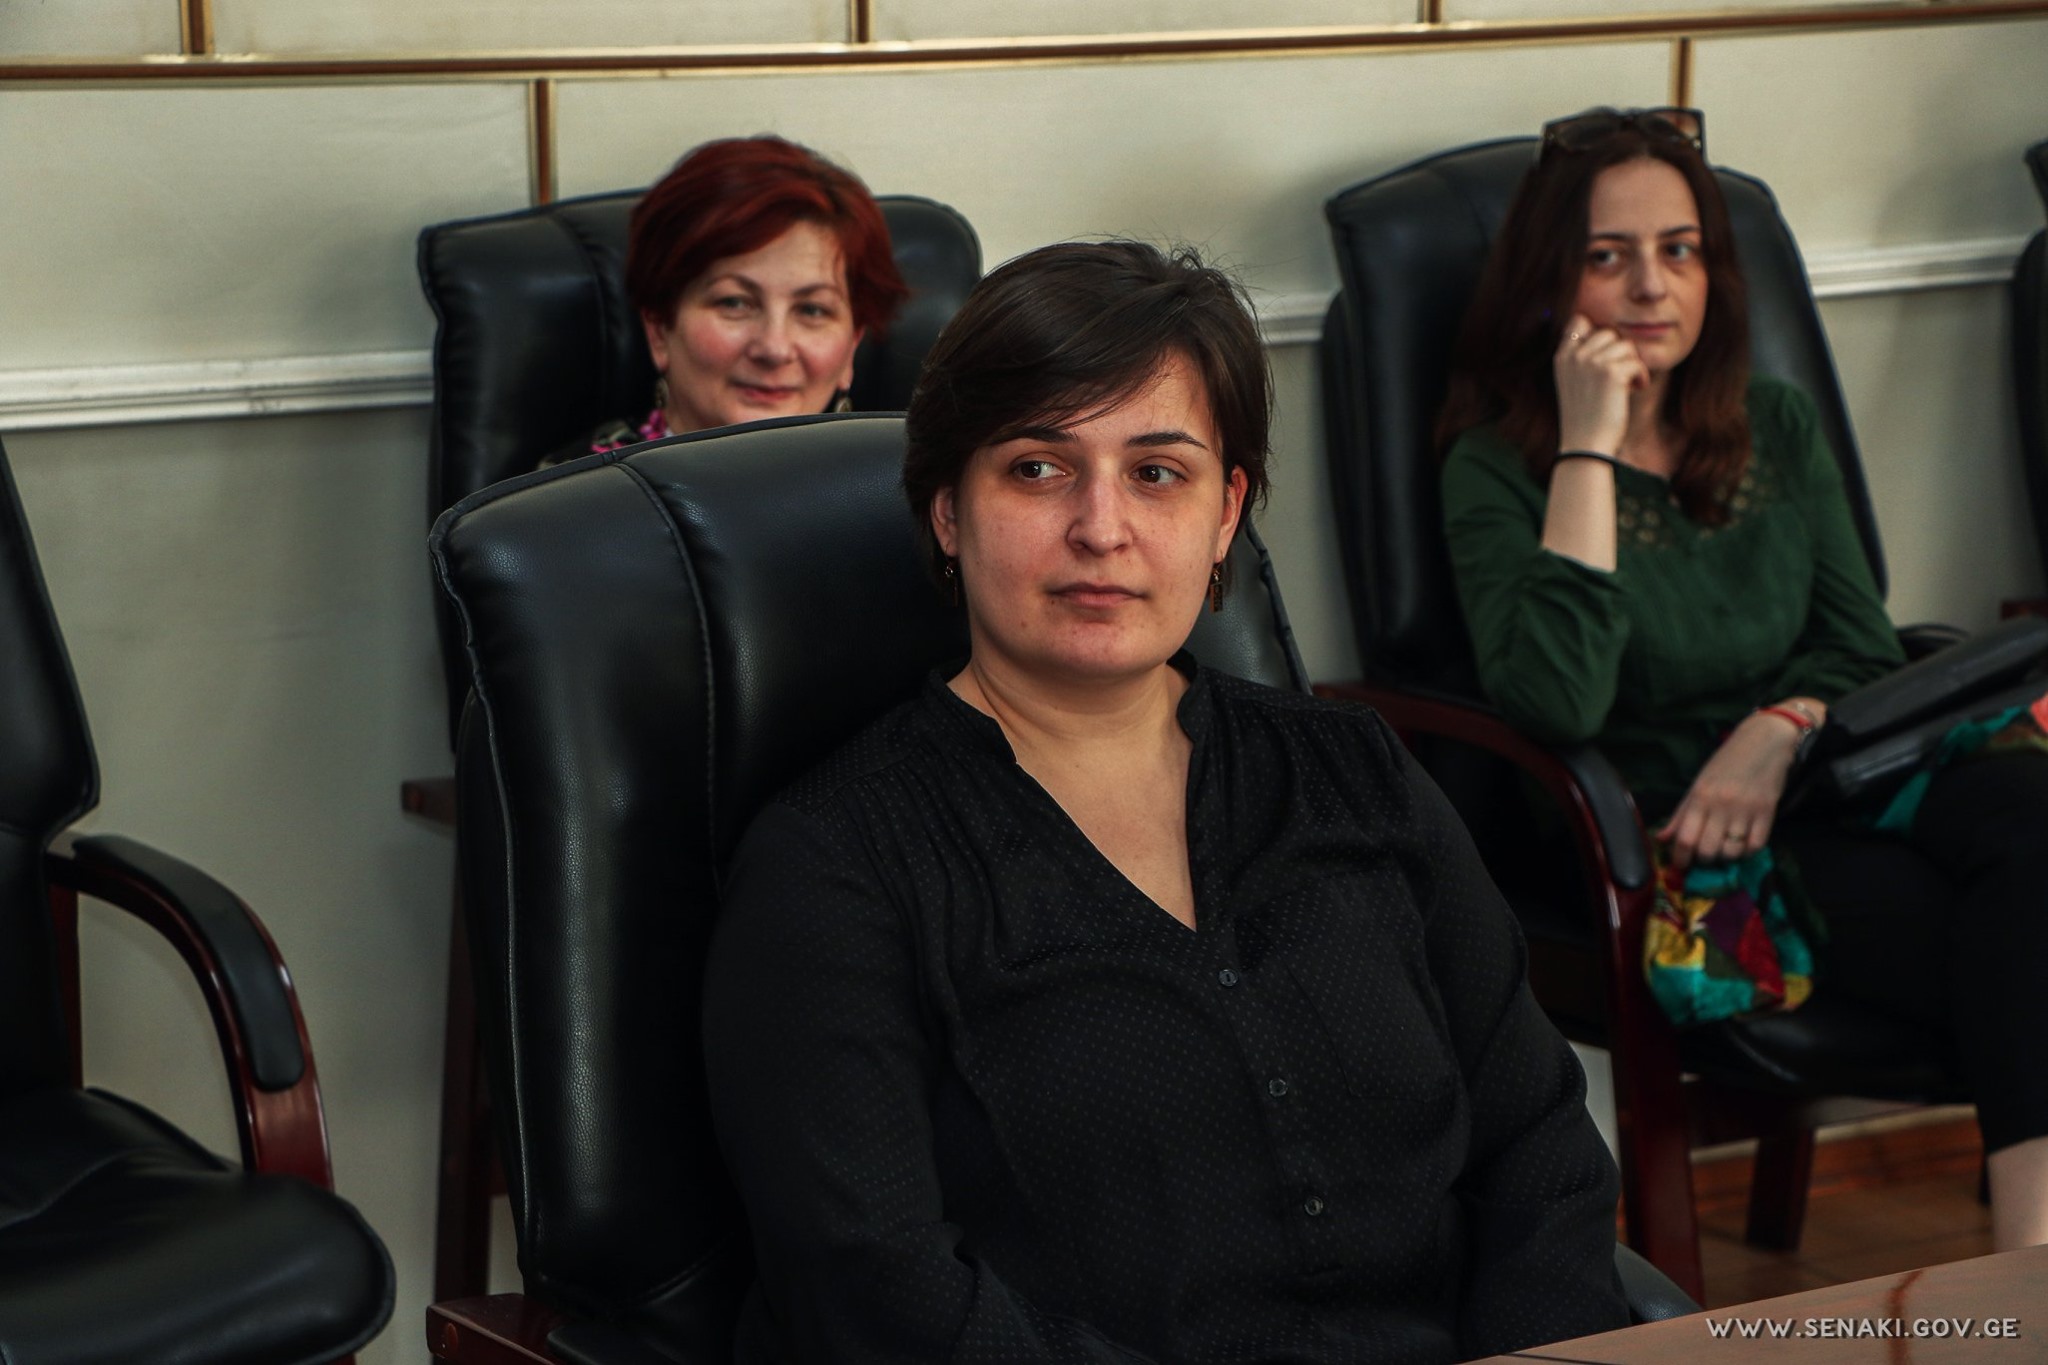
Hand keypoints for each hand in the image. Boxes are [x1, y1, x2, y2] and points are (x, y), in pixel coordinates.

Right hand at [1553, 312, 1647, 456]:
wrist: (1585, 446)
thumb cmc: (1583, 418)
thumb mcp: (1573, 383)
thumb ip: (1582, 358)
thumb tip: (1612, 337)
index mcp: (1562, 357)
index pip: (1580, 321)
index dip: (1598, 333)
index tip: (1607, 355)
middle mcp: (1575, 356)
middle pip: (1609, 333)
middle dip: (1620, 352)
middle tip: (1622, 374)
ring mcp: (1592, 363)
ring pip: (1626, 346)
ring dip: (1632, 364)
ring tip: (1629, 383)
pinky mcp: (1611, 374)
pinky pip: (1637, 362)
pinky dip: (1641, 376)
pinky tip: (1637, 389)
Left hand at [1656, 713, 1803, 867]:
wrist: (1764, 742)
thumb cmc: (1726, 763)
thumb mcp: (1698, 784)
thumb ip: (1681, 814)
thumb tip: (1661, 839)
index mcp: (1700, 797)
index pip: (1685, 838)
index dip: (1680, 858)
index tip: (1680, 864)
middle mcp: (1721, 805)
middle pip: (1707, 850)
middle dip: (1703, 860)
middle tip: (1703, 856)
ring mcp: (1746, 810)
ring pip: (1731, 852)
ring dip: (1725, 857)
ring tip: (1723, 849)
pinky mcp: (1768, 813)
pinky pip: (1755, 846)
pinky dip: (1746, 852)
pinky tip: (1742, 845)